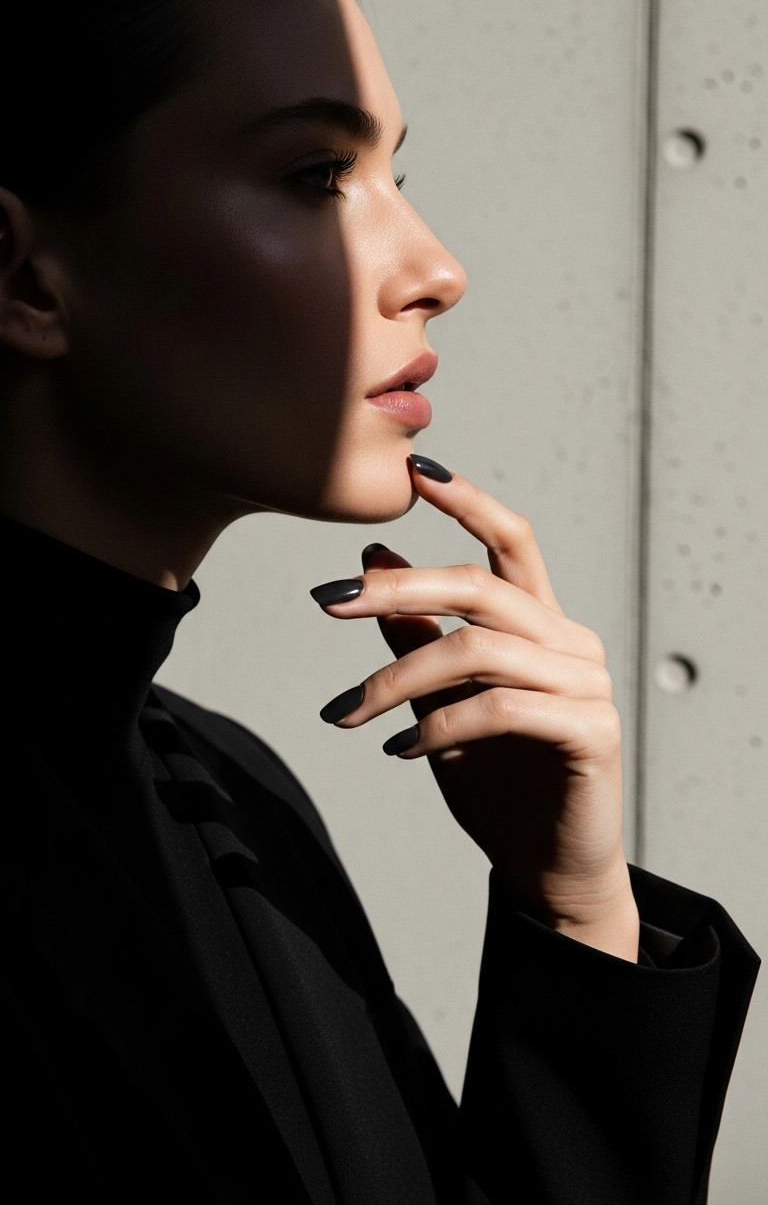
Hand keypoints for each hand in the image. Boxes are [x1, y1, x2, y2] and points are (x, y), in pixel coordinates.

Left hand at [312, 457, 639, 960]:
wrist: (546, 870)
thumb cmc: (498, 782)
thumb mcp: (440, 700)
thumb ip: (416, 634)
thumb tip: (374, 558)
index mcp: (541, 622)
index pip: (511, 539)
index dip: (467, 499)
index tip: (415, 469)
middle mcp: (570, 641)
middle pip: (481, 585)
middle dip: (398, 588)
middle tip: (327, 602)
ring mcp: (586, 685)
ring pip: (478, 649)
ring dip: (398, 678)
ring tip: (348, 713)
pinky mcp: (591, 731)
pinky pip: (501, 707)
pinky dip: (439, 725)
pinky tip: (400, 749)